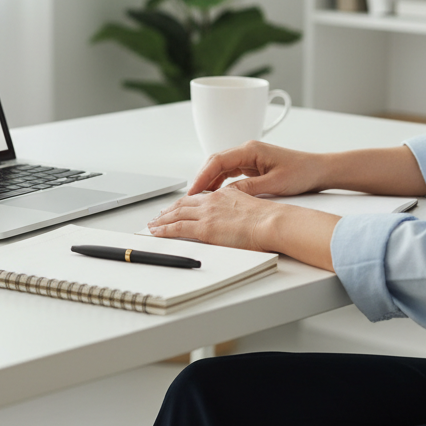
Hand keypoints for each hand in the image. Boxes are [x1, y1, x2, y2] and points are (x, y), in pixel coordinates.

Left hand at [148, 186, 277, 251]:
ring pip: (177, 214)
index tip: (178, 206)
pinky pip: (177, 228)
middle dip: (169, 210)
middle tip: (159, 215)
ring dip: (162, 219)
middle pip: (184, 204)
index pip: (199, 198)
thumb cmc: (269, 218)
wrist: (272, 222)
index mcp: (225, 194)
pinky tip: (157, 231)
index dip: (186, 203)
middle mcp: (213, 201)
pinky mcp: (205, 228)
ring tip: (153, 224)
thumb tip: (236, 217)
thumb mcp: (252, 206)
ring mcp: (207, 214)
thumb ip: (239, 208)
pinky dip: (164, 229)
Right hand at [187, 141, 330, 197]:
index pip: (218, 161)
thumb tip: (226, 196)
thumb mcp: (274, 184)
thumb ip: (248, 189)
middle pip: (216, 162)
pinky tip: (216, 193)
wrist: (319, 170)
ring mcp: (250, 157)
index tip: (193, 190)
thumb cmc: (302, 172)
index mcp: (251, 150)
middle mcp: (248, 150)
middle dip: (202, 178)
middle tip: (191, 196)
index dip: (203, 176)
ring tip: (200, 197)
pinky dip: (220, 182)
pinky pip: (230, 172)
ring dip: (210, 180)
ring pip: (221, 167)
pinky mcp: (253, 165)